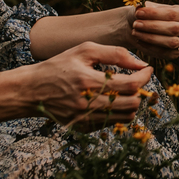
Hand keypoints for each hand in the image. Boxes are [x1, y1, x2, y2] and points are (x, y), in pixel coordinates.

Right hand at [28, 43, 153, 130]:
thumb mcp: (85, 51)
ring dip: (131, 102)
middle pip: (132, 103)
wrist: (31, 90)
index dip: (145, 77)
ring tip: (124, 90)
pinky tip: (109, 100)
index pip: (131, 85)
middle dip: (140, 91)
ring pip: (125, 117)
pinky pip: (112, 123)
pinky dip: (117, 112)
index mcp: (89, 81)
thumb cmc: (59, 66)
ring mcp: (86, 118)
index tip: (147, 69)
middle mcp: (88, 103)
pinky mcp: (84, 127)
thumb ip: (115, 54)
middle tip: (136, 80)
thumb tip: (141, 63)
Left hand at [130, 1, 178, 59]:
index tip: (138, 12)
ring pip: (171, 42)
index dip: (155, 13)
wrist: (142, 28)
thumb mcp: (146, 8)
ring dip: (151, 37)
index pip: (172, 13)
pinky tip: (138, 40)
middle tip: (136, 24)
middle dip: (153, 26)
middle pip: (174, 28)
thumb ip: (145, 7)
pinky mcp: (174, 53)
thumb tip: (142, 6)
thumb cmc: (146, 16)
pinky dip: (149, 46)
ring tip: (135, 32)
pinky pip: (164, 52)